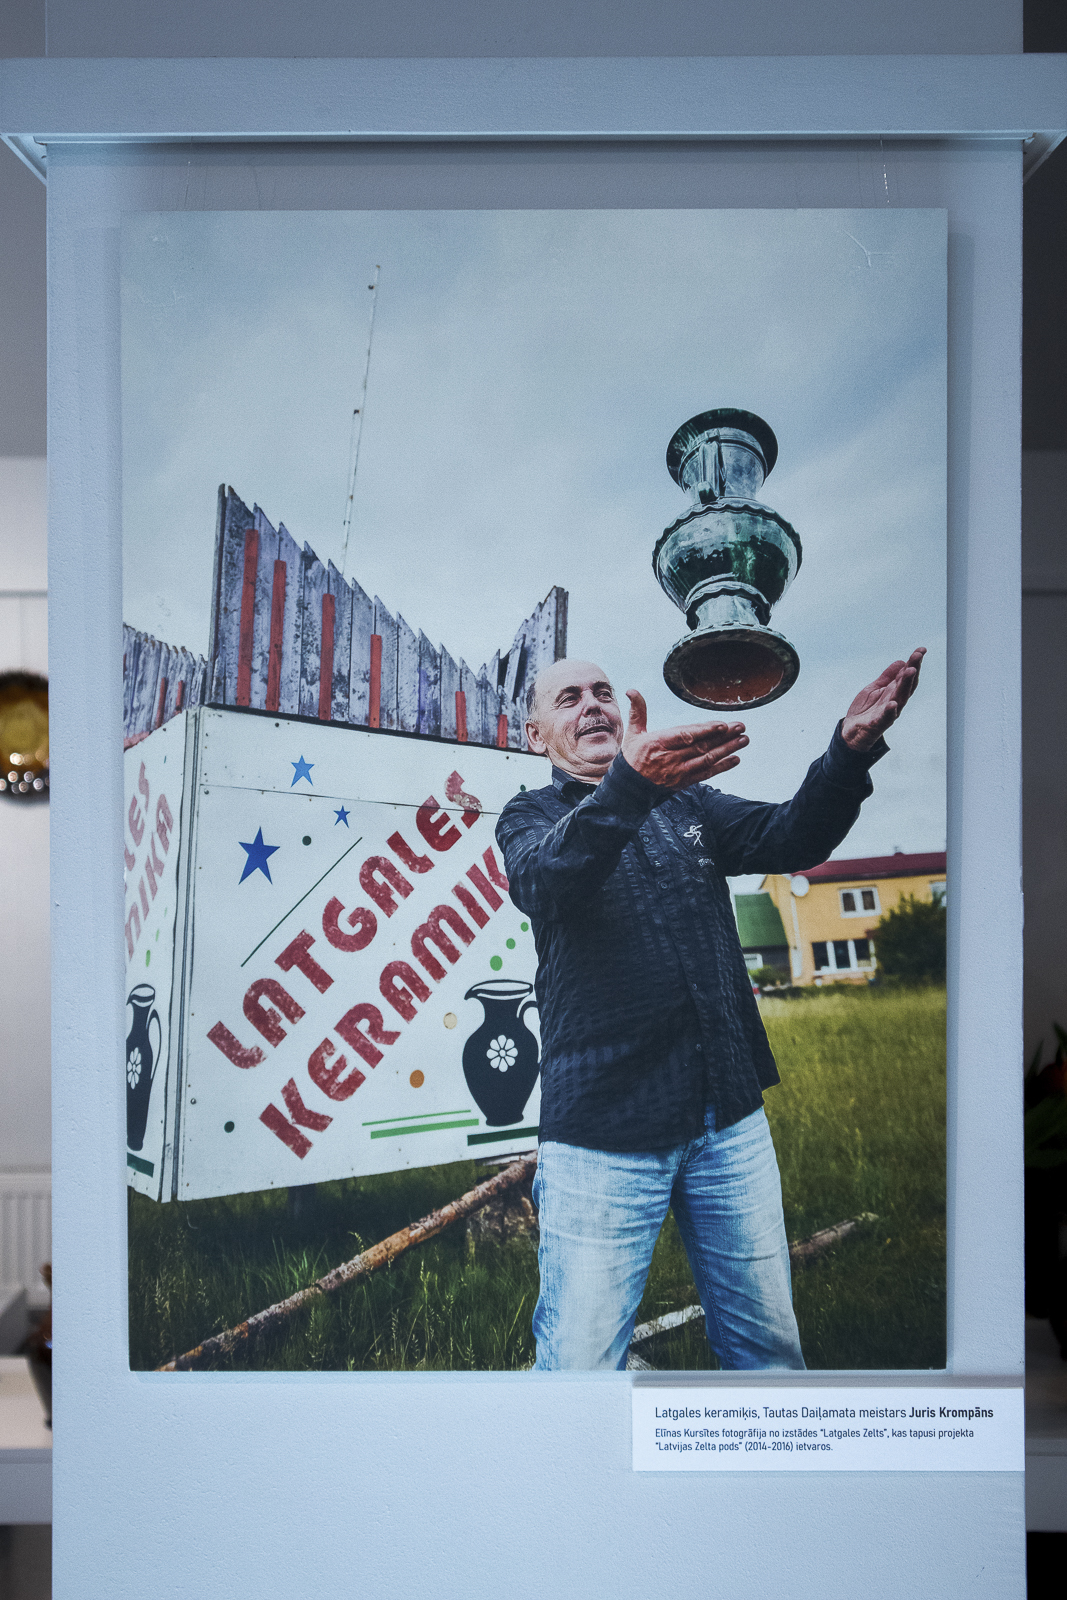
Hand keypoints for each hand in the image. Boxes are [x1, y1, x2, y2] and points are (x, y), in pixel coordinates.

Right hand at [621, 691, 747, 789]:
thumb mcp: (633, 733)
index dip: (705, 731)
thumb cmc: (633, 757)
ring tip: (743, 740)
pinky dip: (722, 767)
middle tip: (740, 728)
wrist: (629, 787)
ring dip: (727, 750)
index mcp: (658, 743)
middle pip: (701, 746)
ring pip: (707, 760)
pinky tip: (735, 759)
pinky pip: (706, 774)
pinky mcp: (684, 782)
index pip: (686, 736)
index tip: (722, 725)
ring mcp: (679, 771)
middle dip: (723, 737)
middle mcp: (670, 758)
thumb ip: (638, 711)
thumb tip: (632, 690)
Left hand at [840, 648, 925, 751]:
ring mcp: (888, 712)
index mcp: (894, 692)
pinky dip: (889, 711)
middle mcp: (895, 701)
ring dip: (906, 684)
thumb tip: (901, 662)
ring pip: (900, 697)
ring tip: (910, 671)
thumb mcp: (875, 688)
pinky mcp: (877, 723)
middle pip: (907, 684)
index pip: (907, 676)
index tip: (921, 650)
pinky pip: (885, 718)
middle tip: (917, 656)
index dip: (914, 663)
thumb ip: (887, 677)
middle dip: (913, 669)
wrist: (853, 730)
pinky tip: (892, 704)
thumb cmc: (867, 709)